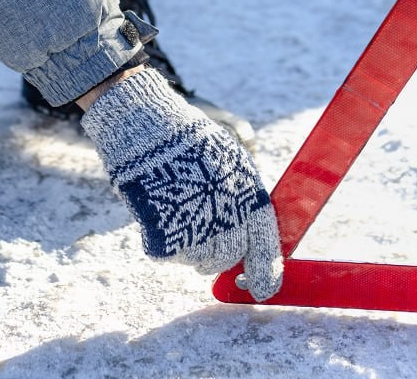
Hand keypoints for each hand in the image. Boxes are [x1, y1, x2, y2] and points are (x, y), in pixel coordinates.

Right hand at [81, 67, 281, 300]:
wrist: (150, 127)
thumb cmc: (192, 143)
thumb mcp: (231, 161)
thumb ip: (242, 199)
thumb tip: (247, 237)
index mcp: (247, 191)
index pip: (264, 241)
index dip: (266, 269)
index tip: (264, 289)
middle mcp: (226, 212)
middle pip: (229, 257)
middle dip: (221, 255)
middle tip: (207, 234)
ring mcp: (195, 223)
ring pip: (200, 260)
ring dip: (193, 246)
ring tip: (183, 212)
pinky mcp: (163, 231)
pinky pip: (171, 254)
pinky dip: (167, 241)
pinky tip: (163, 213)